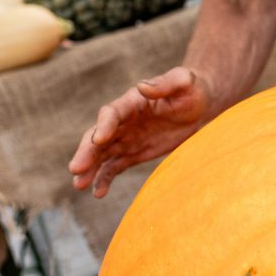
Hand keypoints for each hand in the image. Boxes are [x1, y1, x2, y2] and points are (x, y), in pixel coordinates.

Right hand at [69, 66, 217, 197]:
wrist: (199, 106)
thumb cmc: (192, 90)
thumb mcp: (184, 82)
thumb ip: (165, 83)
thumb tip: (142, 86)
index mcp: (132, 102)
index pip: (112, 113)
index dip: (104, 126)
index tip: (99, 140)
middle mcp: (123, 121)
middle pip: (98, 135)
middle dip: (87, 151)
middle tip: (76, 168)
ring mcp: (126, 138)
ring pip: (101, 154)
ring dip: (89, 168)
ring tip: (79, 185)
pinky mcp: (133, 153)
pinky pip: (114, 167)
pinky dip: (104, 179)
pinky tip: (98, 193)